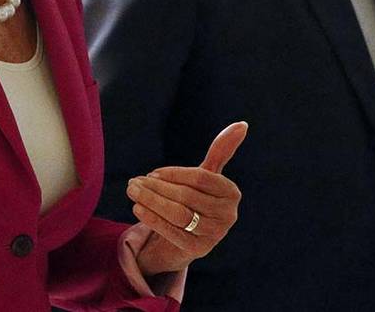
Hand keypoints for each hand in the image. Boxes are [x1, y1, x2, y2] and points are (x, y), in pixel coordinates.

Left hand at [127, 122, 247, 275]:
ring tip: (132, 192)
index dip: (174, 174)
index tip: (152, 173)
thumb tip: (242, 124)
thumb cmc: (197, 198)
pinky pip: (172, 231)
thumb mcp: (207, 175)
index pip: (200, 178)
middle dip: (157, 188)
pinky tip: (137, 208)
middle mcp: (228, 215)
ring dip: (151, 202)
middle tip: (133, 182)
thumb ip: (221, 150)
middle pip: (187, 196)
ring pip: (178, 214)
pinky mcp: (198, 250)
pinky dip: (152, 219)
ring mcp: (215, 234)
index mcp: (232, 193)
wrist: (188, 236)